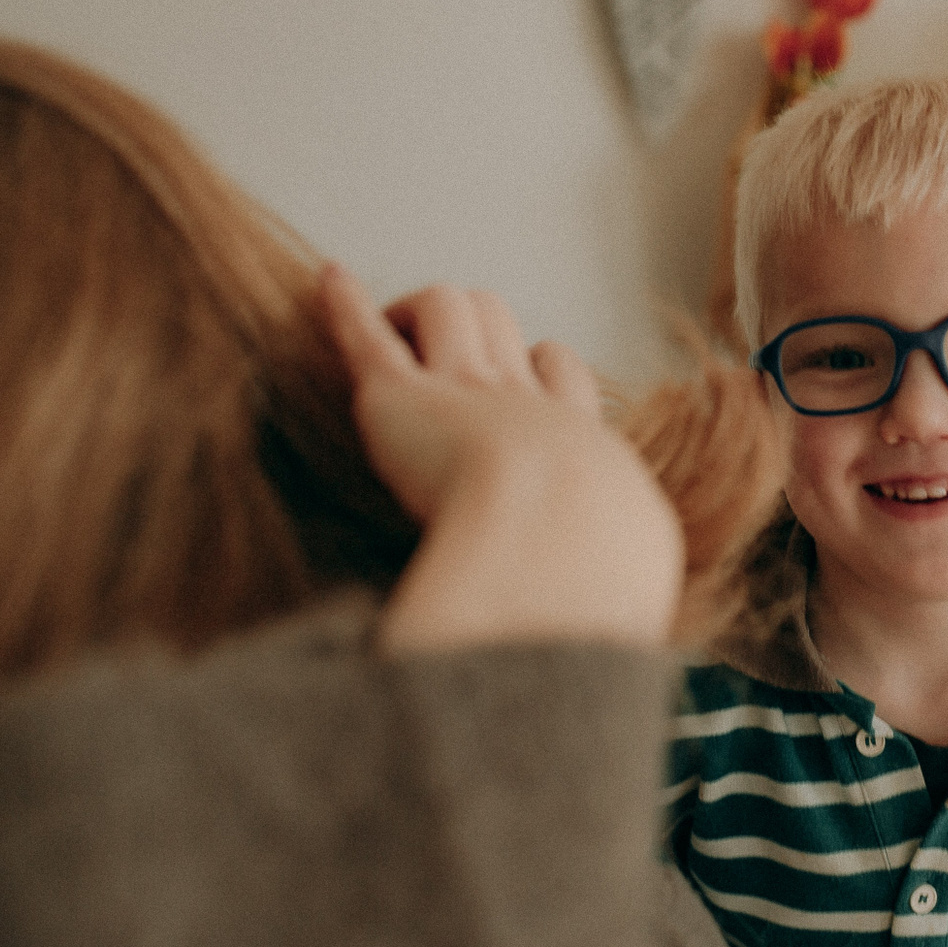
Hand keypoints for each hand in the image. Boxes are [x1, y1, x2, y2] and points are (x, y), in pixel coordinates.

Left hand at [320, 263, 681, 651]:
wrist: (559, 545)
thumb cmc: (595, 574)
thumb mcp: (621, 580)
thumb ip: (608, 593)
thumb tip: (613, 664)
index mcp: (577, 447)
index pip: (564, 382)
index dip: (545, 372)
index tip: (531, 376)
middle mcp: (523, 404)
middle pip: (509, 328)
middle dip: (485, 328)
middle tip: (456, 353)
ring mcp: (461, 390)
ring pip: (455, 307)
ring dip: (423, 312)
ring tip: (396, 330)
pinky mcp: (396, 395)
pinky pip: (367, 335)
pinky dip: (345, 306)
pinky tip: (326, 283)